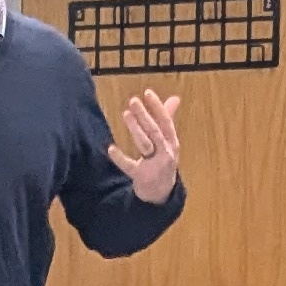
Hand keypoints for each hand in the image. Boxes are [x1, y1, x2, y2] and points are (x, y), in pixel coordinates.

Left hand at [114, 89, 182, 204]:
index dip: (157, 107)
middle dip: (144, 115)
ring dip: (136, 129)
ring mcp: (155, 165)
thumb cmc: (163, 161)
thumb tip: (175, 98)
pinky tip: (111, 149)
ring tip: (126, 114)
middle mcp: (166, 152)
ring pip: (145, 144)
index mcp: (171, 142)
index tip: (147, 93)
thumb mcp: (168, 141)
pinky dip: (120, 158)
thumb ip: (168, 119)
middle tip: (133, 101)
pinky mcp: (142, 177)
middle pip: (155, 131)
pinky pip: (130, 166)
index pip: (165, 122)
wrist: (161, 193)